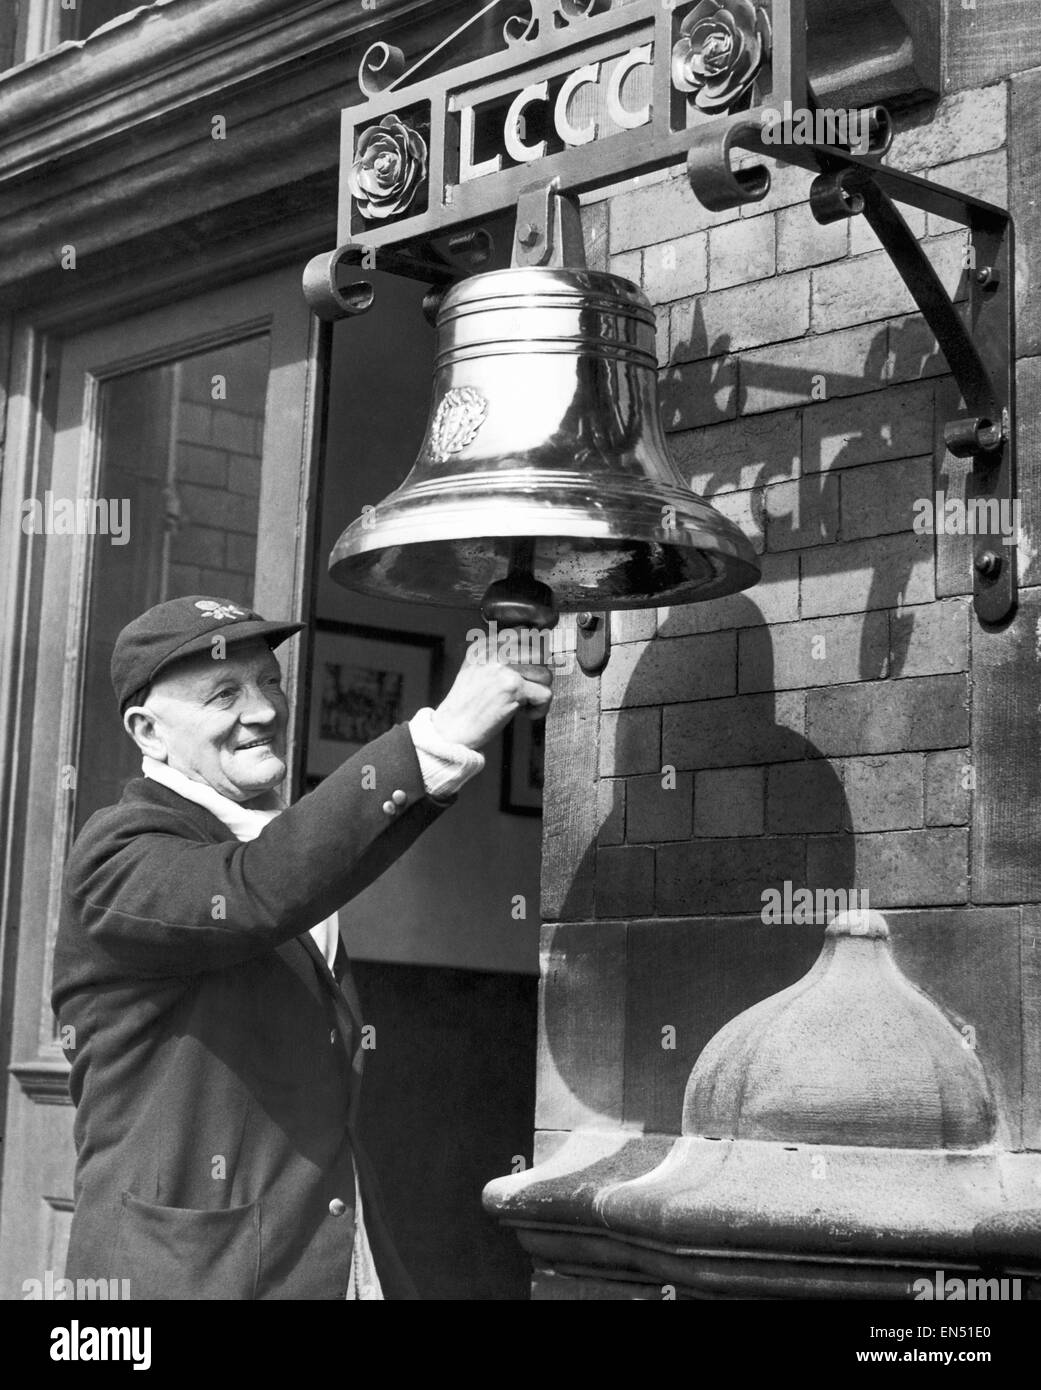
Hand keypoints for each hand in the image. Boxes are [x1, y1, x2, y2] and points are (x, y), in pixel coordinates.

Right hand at [430, 634, 553, 749]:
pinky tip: (525, 714)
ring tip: (522, 704)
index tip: (529, 674)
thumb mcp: (475, 669)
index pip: (526, 636)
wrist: (451, 728)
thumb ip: (497, 657)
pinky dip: (540, 709)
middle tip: (527, 691)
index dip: (535, 657)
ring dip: (538, 693)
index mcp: (486, 645)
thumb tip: (532, 648)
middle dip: (538, 676)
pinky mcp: (513, 687)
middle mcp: (495, 652)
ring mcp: (505, 668)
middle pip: (541, 654)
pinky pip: (545, 694)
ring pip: (546, 675)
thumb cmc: (466, 705)